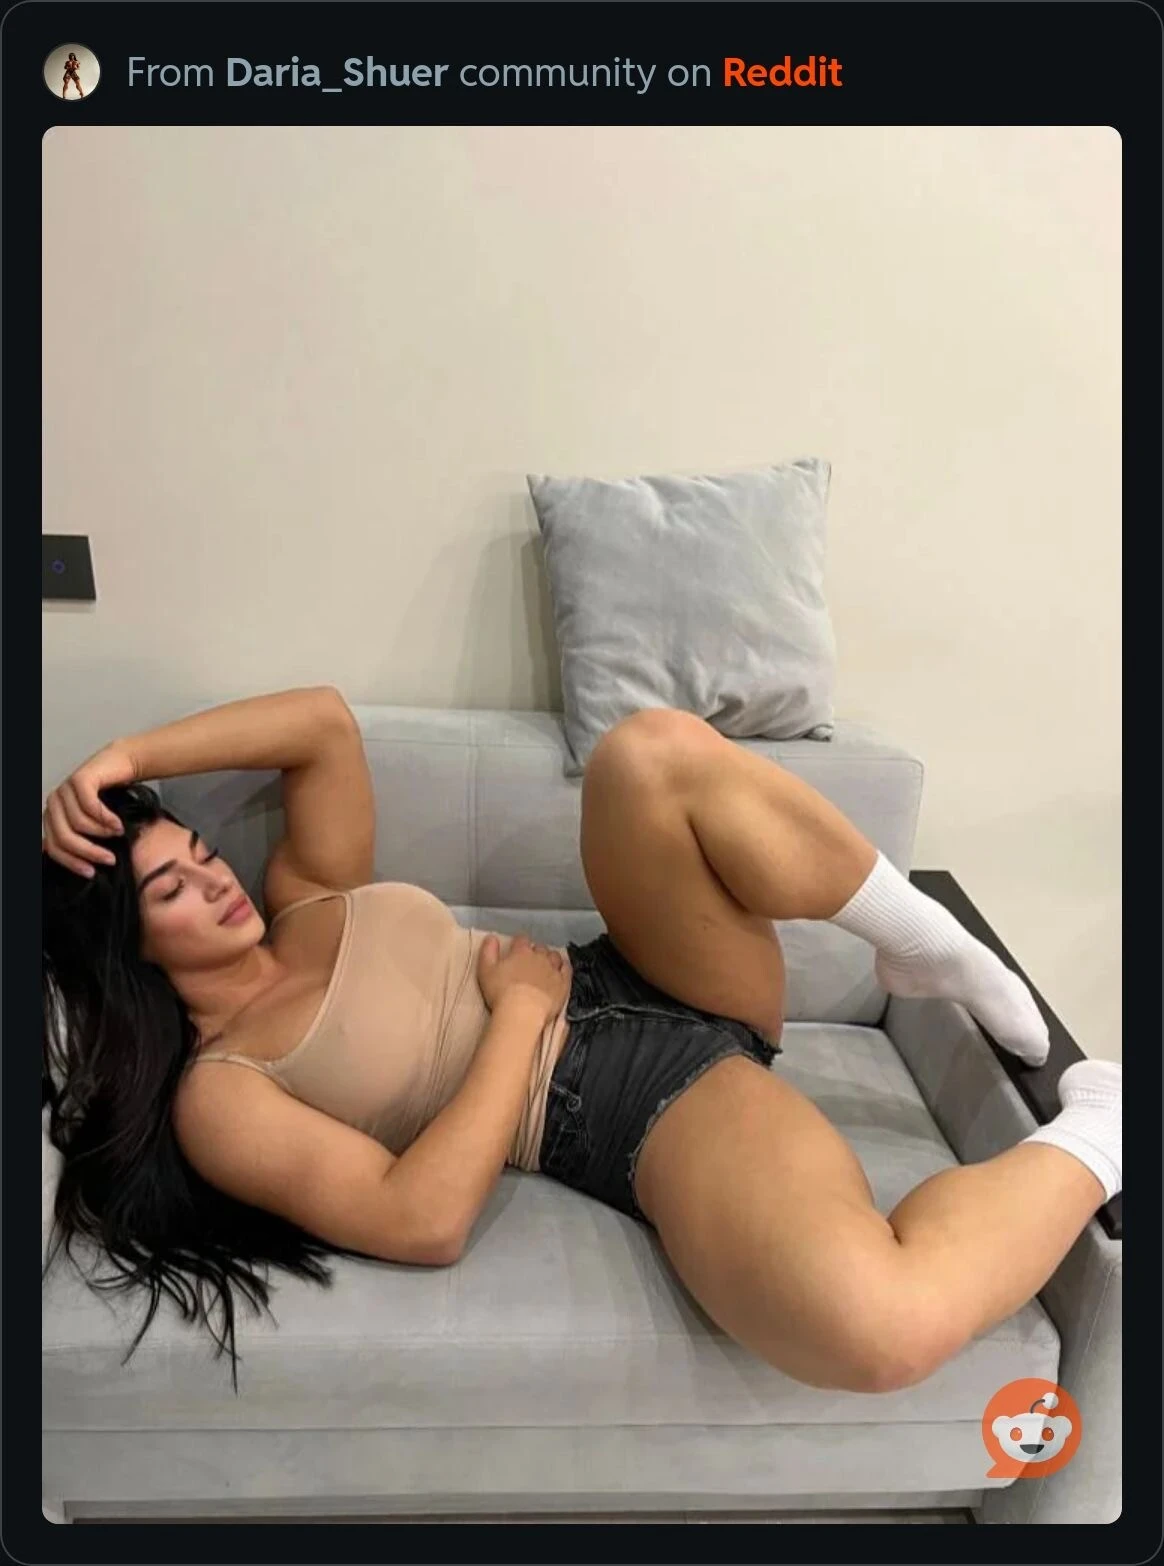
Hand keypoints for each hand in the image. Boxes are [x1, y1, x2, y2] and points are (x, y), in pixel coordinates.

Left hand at [41, 741, 138, 878]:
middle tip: (109, 858)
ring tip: (117, 833)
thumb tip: (70, 862)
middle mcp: (54, 803)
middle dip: (88, 851)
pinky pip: (90, 807)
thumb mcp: (91, 822)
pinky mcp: (80, 779)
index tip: (92, 871)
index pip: (53, 847)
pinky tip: (118, 823)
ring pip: (78, 824)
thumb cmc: (110, 795)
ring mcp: (65, 790)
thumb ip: (78, 838)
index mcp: (52, 816)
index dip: (72, 862)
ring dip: (102, 833)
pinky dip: (106, 818)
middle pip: (64, 837)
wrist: (122, 764)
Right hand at [476, 932, 568, 1021]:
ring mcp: (553, 969)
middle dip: (535, 951)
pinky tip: (561, 969)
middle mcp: (539, 957)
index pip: (521, 940)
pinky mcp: (563, 983)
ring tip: (546, 964)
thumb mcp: (486, 970)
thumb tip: (491, 937)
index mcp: (520, 952)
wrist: (522, 1011)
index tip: (515, 948)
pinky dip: (564, 967)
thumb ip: (488, 951)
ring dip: (550, 958)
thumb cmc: (501, 992)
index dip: (518, 943)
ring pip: (554, 956)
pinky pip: (566, 969)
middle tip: (529, 961)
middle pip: (539, 948)